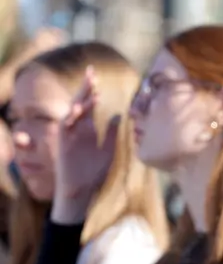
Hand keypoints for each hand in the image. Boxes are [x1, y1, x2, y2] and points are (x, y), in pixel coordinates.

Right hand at [53, 67, 119, 222]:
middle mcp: (77, 130)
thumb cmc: (94, 173)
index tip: (98, 79)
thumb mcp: (108, 149)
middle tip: (92, 72)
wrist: (82, 191)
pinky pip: (65, 125)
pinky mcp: (63, 143)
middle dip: (85, 88)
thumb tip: (119, 114)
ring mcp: (69, 135)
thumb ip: (111, 132)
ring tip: (92, 87)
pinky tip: (80, 106)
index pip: (89, 106)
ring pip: (72, 111)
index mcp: (87, 130)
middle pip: (80, 103)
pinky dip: (72, 115)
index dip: (92, 92)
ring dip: (80, 99)